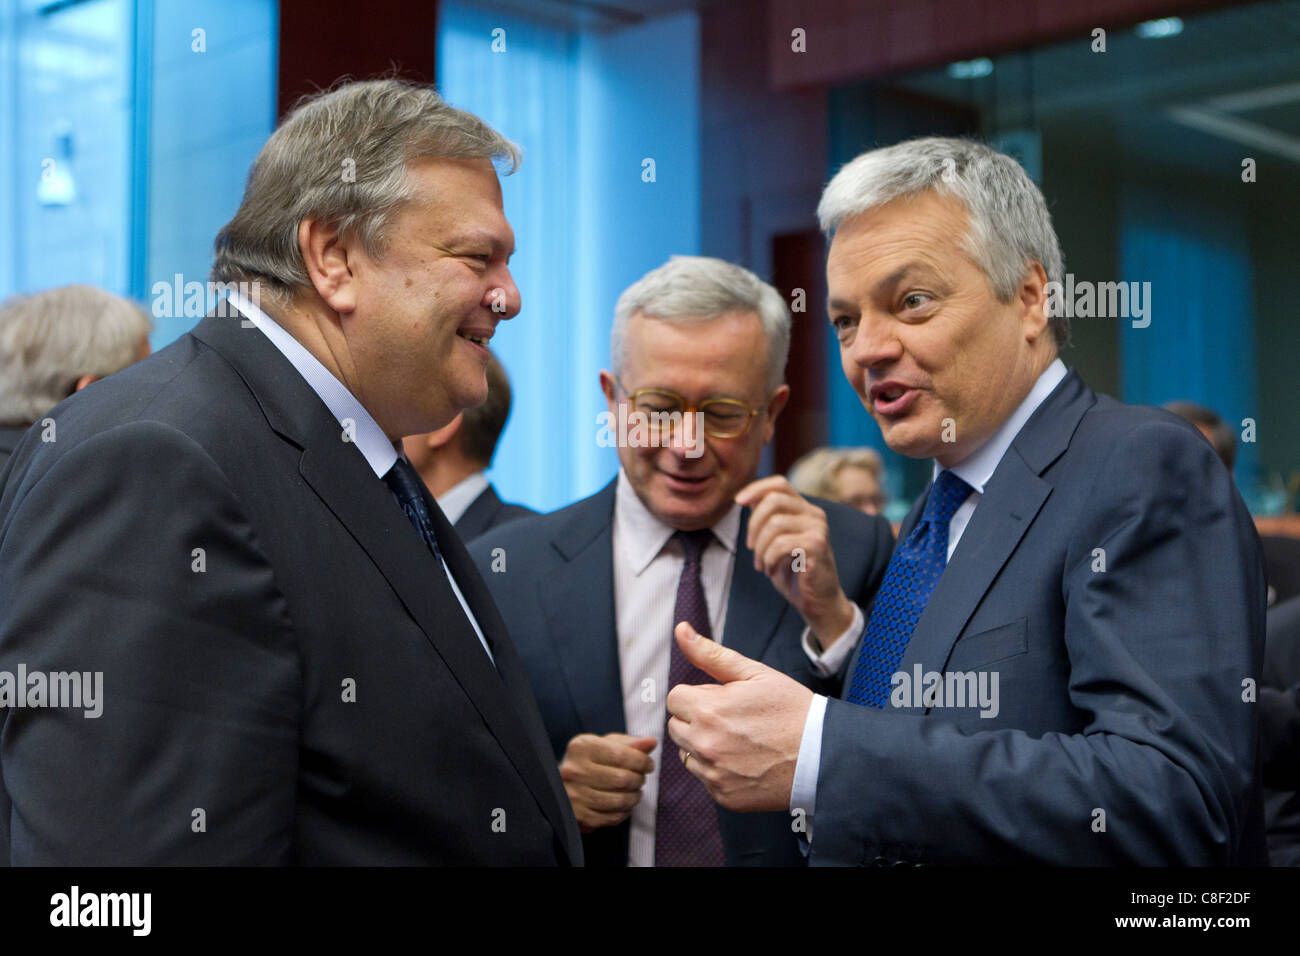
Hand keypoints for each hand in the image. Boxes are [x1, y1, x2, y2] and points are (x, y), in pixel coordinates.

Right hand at [558, 732, 656, 832]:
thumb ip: (629, 744)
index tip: (649, 765)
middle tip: (641, 778)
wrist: (560, 786)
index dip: (642, 761)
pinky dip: (624, 812)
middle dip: (639, 779)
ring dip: (635, 797)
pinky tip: (624, 804)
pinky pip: (613, 817)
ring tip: (635, 791)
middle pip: (622, 779)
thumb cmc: (589, 761)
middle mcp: (574, 771)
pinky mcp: (579, 817)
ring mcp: (574, 796)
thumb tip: (652, 742)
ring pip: (619, 800)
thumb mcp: (605, 745)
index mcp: (581, 748)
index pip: (621, 755)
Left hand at [665, 622, 812, 811]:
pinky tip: (745, 761)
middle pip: (676, 726)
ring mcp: (713, 774)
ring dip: (704, 745)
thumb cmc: (791, 709)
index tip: (722, 700)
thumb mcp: (754, 673)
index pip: (674, 699)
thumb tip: (681, 629)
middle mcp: (705, 744)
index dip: (698, 695)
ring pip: (687, 753)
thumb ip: (711, 654)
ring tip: (739, 740)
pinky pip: (705, 778)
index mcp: (708, 710)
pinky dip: (718, 770)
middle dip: (697, 719)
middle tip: (732, 719)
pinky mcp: (723, 796)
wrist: (822, 755)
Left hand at [736, 475, 854, 647]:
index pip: (779, 484)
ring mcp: (818, 528)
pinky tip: (771, 570)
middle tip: (751, 548)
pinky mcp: (818, 545)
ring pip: (774, 524)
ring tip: (762, 564)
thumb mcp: (775, 541)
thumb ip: (767, 519)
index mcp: (804, 509)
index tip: (738, 502)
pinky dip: (769, 559)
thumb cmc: (794, 572)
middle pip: (773, 500)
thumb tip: (747, 498)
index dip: (756, 488)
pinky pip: (781, 544)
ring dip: (760, 548)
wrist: (817, 601)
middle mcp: (814, 514)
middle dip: (753, 525)